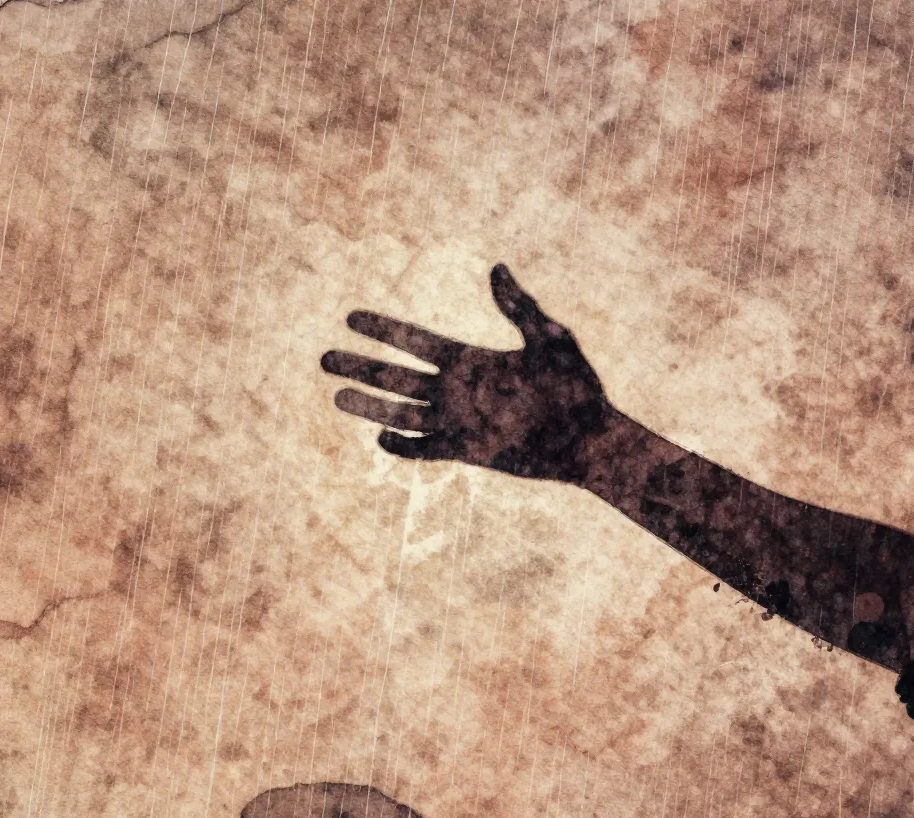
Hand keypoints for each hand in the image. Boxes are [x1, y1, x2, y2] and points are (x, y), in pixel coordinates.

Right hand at [324, 264, 613, 481]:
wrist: (591, 439)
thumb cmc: (578, 387)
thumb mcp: (550, 340)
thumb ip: (520, 307)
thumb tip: (496, 269)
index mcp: (471, 360)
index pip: (415, 341)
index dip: (383, 329)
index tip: (351, 317)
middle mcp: (457, 390)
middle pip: (396, 375)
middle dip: (360, 365)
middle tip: (323, 357)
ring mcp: (459, 422)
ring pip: (401, 412)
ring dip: (369, 405)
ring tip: (336, 396)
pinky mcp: (468, 451)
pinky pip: (425, 450)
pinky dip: (403, 447)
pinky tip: (381, 438)